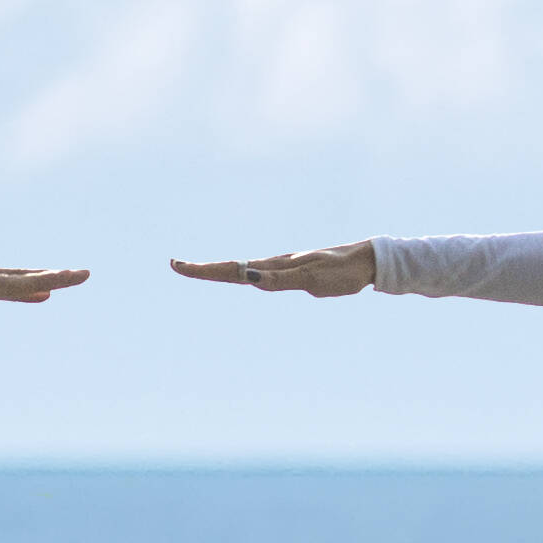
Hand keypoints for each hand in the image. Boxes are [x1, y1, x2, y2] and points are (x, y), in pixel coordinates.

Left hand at [0, 248, 90, 312]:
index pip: (6, 283)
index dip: (41, 282)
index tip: (72, 277)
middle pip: (14, 277)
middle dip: (50, 277)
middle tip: (84, 275)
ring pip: (6, 279)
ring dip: (37, 281)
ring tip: (63, 283)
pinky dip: (15, 289)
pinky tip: (30, 295)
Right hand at [171, 242, 377, 296]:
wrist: (367, 263)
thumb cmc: (342, 272)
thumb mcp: (312, 279)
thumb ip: (280, 279)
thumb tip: (248, 276)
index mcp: (274, 266)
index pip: (231, 269)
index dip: (203, 270)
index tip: (177, 265)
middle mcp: (274, 265)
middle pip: (231, 268)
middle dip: (202, 269)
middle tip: (175, 265)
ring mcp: (282, 268)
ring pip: (242, 270)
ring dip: (217, 270)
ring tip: (196, 270)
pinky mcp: (292, 273)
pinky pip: (259, 275)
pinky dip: (240, 274)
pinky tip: (240, 275)